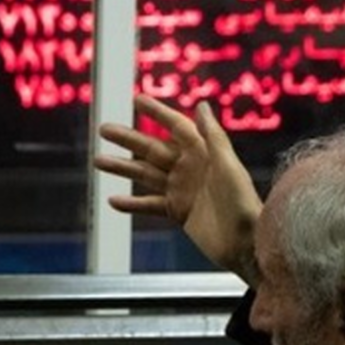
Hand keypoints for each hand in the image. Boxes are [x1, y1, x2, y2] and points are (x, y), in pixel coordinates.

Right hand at [93, 95, 262, 282]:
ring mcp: (182, 190)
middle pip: (153, 149)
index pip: (177, 127)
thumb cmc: (243, 204)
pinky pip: (149, 205)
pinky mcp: (178, 212)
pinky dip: (131, 204)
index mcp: (204, 153)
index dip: (157, 113)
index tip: (137, 99)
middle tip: (104, 128)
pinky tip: (113, 200)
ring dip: (122, 168)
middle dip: (128, 139)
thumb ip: (213, 137)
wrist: (246, 244)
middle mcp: (190, 168)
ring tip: (98, 161)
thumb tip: (201, 106)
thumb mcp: (229, 167)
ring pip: (145, 175)